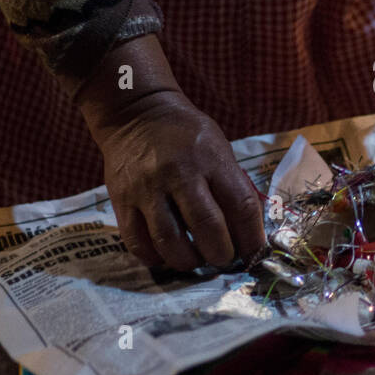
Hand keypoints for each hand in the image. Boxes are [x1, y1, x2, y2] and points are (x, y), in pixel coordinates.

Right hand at [74, 36, 266, 270]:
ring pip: (169, 241)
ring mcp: (147, 188)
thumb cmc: (186, 134)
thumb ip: (233, 186)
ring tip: (196, 259)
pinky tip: (166, 255)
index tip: (254, 253)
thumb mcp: (219, 148)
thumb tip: (250, 232)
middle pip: (207, 228)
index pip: (240, 206)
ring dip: (189, 261)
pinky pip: (137, 241)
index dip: (251, 237)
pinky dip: (155, 257)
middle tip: (224, 258)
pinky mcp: (121, 199)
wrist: (136, 113)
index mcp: (211, 159)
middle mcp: (179, 174)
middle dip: (221, 254)